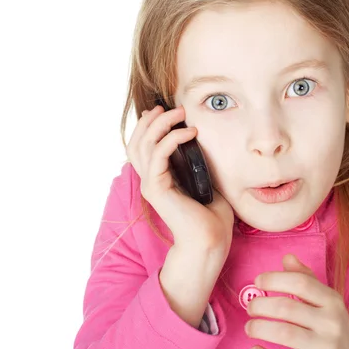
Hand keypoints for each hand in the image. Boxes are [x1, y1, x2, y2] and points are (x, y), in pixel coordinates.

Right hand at [126, 104, 233, 256]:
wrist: (210, 241)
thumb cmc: (211, 215)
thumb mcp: (204, 181)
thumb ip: (197, 163)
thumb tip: (201, 142)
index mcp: (158, 178)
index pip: (142, 146)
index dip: (148, 126)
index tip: (164, 110)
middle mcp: (150, 181)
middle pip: (137, 142)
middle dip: (152, 120)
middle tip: (172, 108)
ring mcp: (151, 185)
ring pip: (144, 145)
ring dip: (161, 124)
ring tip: (180, 113)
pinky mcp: (157, 189)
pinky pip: (158, 155)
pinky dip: (172, 139)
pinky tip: (189, 132)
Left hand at [245, 254, 348, 348]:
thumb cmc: (331, 330)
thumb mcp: (325, 303)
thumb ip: (306, 279)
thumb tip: (287, 258)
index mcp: (333, 301)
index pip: (301, 283)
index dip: (275, 279)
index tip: (258, 281)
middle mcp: (332, 323)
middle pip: (287, 308)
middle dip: (261, 305)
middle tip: (250, 308)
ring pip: (284, 334)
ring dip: (259, 329)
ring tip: (250, 328)